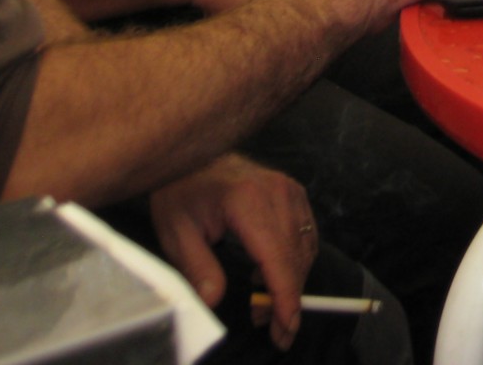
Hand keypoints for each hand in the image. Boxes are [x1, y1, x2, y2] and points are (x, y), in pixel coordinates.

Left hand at [150, 155, 315, 351]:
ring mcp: (289, 190)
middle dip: (286, 297)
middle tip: (269, 325)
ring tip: (264, 303)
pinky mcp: (293, 192)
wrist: (195, 155)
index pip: (276, 258)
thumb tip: (213, 300)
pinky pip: (305, 234)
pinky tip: (268, 273)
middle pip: (294, 257)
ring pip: (304, 248)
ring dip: (291, 280)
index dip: (284, 297)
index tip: (286, 326)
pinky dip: (294, 260)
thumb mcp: (177, 232)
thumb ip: (197, 267)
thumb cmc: (182, 190)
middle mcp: (277, 192)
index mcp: (248, 201)